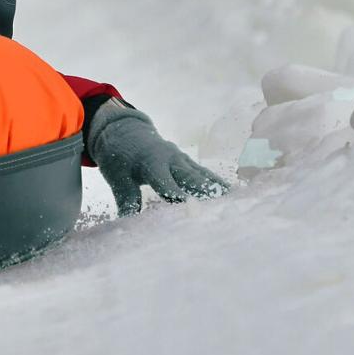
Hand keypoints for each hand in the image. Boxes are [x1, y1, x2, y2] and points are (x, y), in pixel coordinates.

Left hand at [87, 99, 228, 215]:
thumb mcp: (117, 178)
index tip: (189, 206)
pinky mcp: (187, 162)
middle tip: (224, 208)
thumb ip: (126, 199)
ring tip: (237, 201)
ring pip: (202, 175)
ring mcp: (181, 160)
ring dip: (218, 188)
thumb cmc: (119, 156)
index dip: (176, 194)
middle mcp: (171, 160)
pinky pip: (204, 173)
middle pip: (191, 178)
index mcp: (151, 163)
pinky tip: (232, 193)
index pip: (165, 182)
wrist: (125, 131)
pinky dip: (216, 183)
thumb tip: (126, 223)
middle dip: (206, 193)